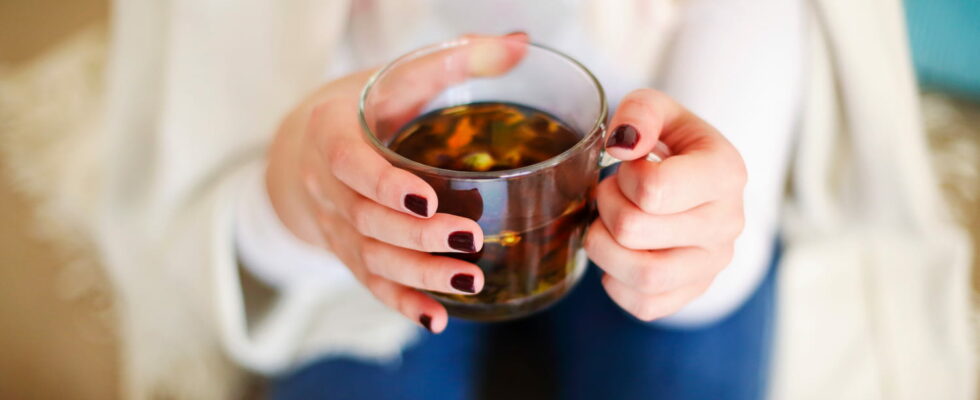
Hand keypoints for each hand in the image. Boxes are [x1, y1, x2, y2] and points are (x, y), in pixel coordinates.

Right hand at [265, 34, 527, 332]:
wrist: (309, 145)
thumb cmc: (365, 107)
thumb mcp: (398, 78)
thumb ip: (455, 60)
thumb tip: (517, 42)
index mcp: (331, 137)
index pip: (350, 166)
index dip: (384, 185)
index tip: (425, 198)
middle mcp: (327, 189)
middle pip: (365, 222)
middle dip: (417, 236)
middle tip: (469, 240)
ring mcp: (336, 227)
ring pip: (371, 260)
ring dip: (419, 275)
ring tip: (469, 280)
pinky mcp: (351, 253)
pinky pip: (372, 284)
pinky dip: (403, 303)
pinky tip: (437, 319)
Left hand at [585, 89, 746, 321]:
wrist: (694, 177)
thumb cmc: (671, 143)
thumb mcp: (659, 110)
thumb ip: (640, 112)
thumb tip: (624, 145)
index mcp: (725, 172)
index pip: (653, 190)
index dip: (624, 177)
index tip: (629, 167)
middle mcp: (728, 222)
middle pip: (635, 231)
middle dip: (605, 208)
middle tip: (609, 194)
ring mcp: (713, 263)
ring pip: (643, 276)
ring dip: (604, 249)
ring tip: (607, 226)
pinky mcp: (695, 290)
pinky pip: (646, 305)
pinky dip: (617, 284)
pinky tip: (619, 255)